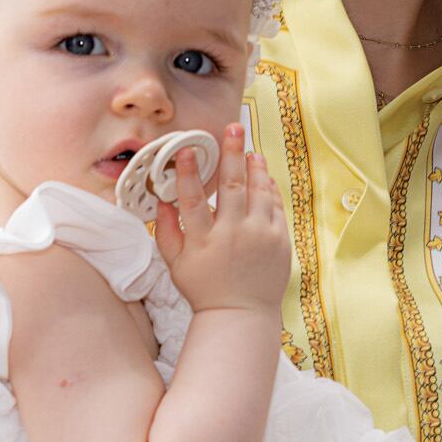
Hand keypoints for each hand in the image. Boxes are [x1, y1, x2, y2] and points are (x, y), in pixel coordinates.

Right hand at [154, 124, 290, 315]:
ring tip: (250, 150)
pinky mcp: (280, 241)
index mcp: (203, 241)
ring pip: (258, 191)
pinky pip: (275, 206)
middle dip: (231, 153)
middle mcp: (233, 235)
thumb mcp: (176, 264)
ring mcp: (260, 237)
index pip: (193, 200)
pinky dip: (269, 188)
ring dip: (254, 167)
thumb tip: (162, 201)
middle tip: (233, 128)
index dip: (189, 172)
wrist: (241, 314)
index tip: (188, 150)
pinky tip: (263, 176)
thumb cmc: (204, 288)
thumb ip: (167, 231)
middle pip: (231, 186)